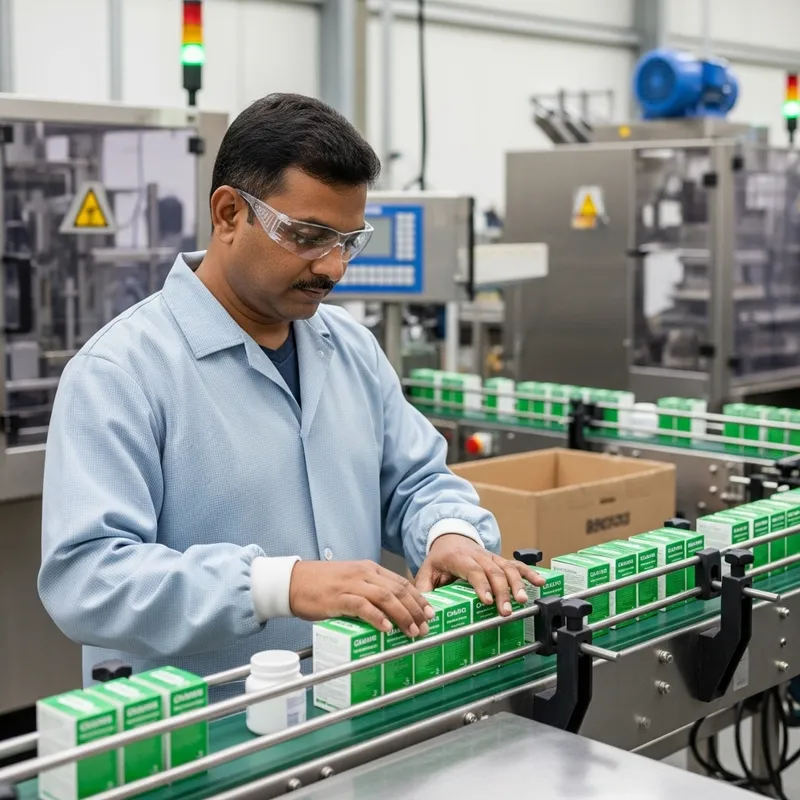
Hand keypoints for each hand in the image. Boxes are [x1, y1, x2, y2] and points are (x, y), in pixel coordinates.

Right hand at [289, 560, 434, 637]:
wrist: (293, 581)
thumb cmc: (321, 584)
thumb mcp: (350, 582)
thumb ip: (368, 592)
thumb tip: (389, 612)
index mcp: (368, 568)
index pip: (400, 581)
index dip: (418, 597)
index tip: (430, 612)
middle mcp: (363, 573)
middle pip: (398, 590)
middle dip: (415, 609)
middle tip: (426, 626)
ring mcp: (351, 584)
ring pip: (385, 597)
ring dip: (402, 616)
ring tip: (412, 631)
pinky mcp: (338, 597)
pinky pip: (362, 606)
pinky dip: (377, 617)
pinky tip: (387, 628)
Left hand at [415, 534, 544, 615]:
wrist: (449, 537)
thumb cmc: (439, 559)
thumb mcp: (426, 571)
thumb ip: (424, 588)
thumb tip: (426, 609)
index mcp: (459, 558)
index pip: (473, 570)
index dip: (482, 585)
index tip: (488, 601)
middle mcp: (478, 555)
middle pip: (493, 571)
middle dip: (502, 591)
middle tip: (506, 611)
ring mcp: (491, 557)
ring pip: (507, 567)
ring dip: (517, 584)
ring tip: (522, 601)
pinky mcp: (500, 559)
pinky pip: (516, 564)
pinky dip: (529, 572)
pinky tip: (540, 581)